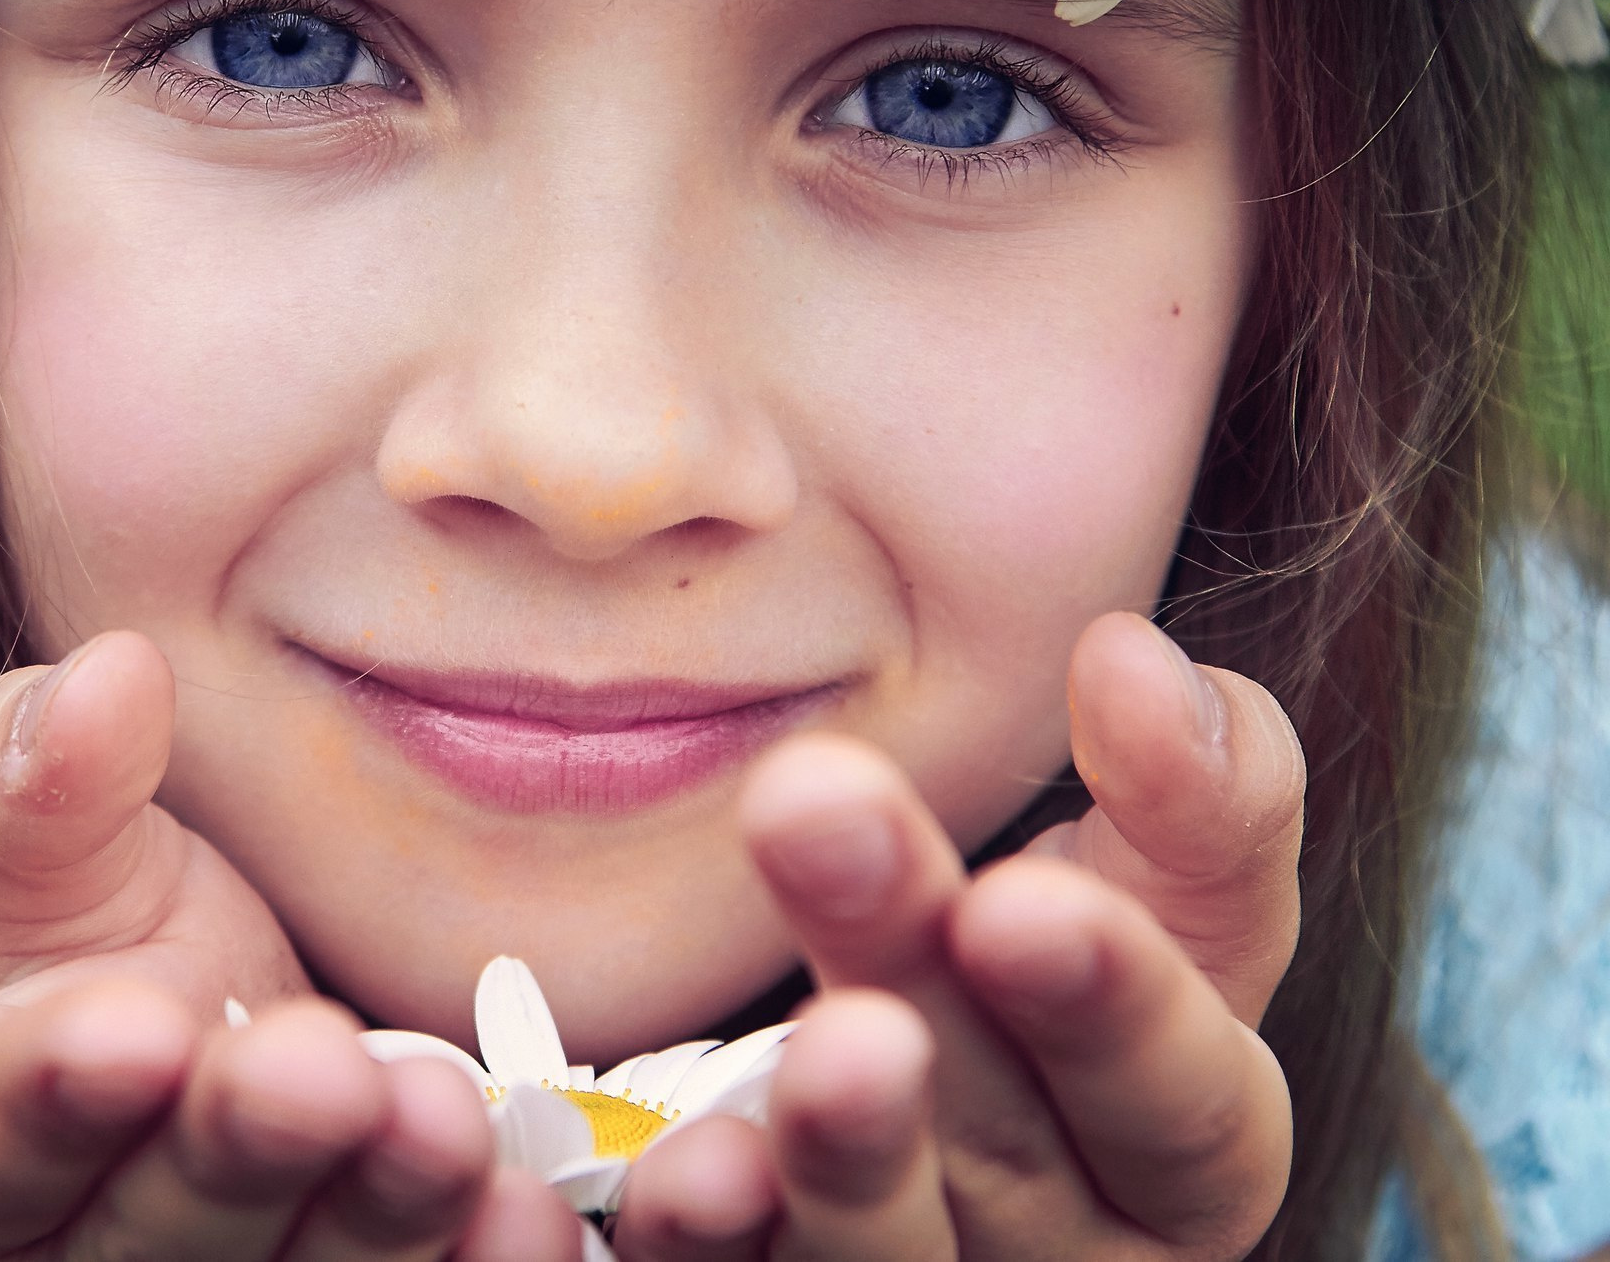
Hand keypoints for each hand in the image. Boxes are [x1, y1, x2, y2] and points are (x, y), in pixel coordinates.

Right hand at [0, 632, 591, 1261]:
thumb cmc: (135, 948)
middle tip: (317, 1066)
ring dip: (375, 1216)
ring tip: (444, 1120)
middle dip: (235, 1152)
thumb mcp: (70, 855)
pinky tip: (534, 1213)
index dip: (47, 1094)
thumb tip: (103, 672)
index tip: (132, 1027)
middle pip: (151, 1241)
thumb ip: (45, 779)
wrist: (282, 1034)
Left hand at [614, 612, 1304, 1261]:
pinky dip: (709, 1238)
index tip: (1018, 893)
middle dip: (914, 974)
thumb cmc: (1050, 973)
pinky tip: (678, 1174)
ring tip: (795, 1036)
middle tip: (815, 812)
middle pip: (1003, 1139)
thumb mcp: (1149, 892)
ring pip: (882, 1247)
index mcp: (1184, 1146)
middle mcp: (1065, 1247)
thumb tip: (1139, 658)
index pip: (1184, 1092)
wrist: (918, 1097)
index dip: (1115, 999)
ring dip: (836, 1139)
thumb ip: (1185, 789)